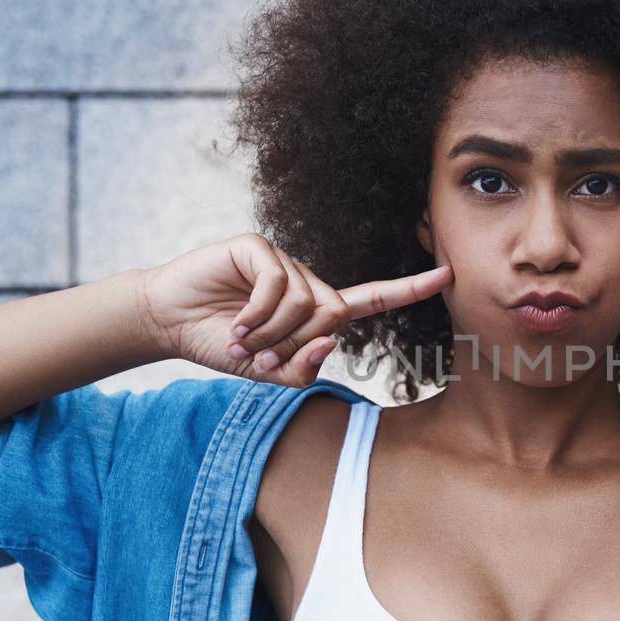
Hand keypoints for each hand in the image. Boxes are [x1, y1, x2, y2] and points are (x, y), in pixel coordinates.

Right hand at [136, 232, 451, 385]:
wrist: (171, 324)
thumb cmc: (222, 346)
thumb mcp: (267, 372)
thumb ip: (302, 369)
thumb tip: (333, 343)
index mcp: (317, 310)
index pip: (372, 298)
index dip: (409, 288)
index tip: (448, 275)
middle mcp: (306, 282)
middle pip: (332, 314)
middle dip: (295, 343)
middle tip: (261, 354)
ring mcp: (283, 262)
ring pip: (305, 302)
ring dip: (272, 332)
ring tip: (244, 338)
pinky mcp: (257, 248)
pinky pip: (277, 282)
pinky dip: (259, 311)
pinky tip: (237, 322)